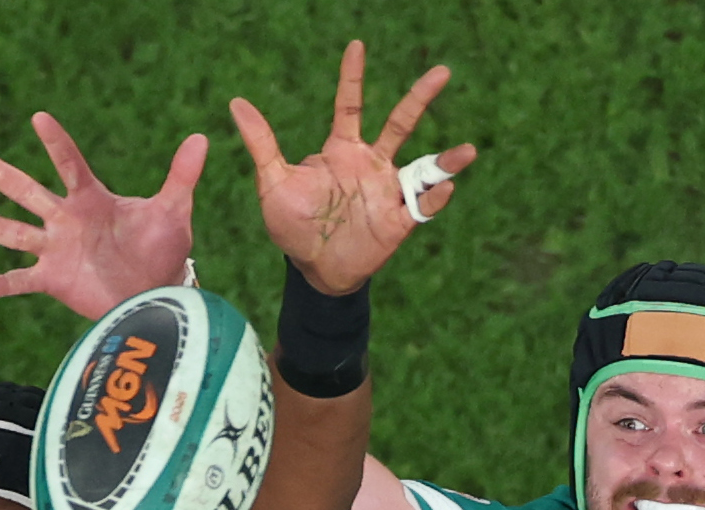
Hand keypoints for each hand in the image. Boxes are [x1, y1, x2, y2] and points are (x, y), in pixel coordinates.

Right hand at [0, 111, 206, 318]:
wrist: (155, 291)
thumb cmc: (163, 249)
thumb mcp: (172, 211)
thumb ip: (181, 176)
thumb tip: (202, 137)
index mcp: (91, 198)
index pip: (70, 164)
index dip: (56, 142)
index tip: (39, 118)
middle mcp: (66, 219)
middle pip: (26, 191)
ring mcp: (56, 248)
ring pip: (13, 232)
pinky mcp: (54, 279)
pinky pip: (23, 280)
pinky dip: (4, 285)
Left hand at [229, 41, 476, 295]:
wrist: (313, 270)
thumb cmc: (294, 226)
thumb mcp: (273, 182)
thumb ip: (262, 144)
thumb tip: (236, 102)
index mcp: (342, 150)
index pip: (350, 104)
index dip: (352, 76)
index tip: (356, 45)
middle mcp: (371, 164)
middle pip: (400, 124)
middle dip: (420, 98)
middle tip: (442, 72)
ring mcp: (388, 192)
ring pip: (424, 168)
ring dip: (447, 161)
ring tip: (468, 152)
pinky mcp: (398, 222)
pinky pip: (422, 208)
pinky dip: (435, 200)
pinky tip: (444, 190)